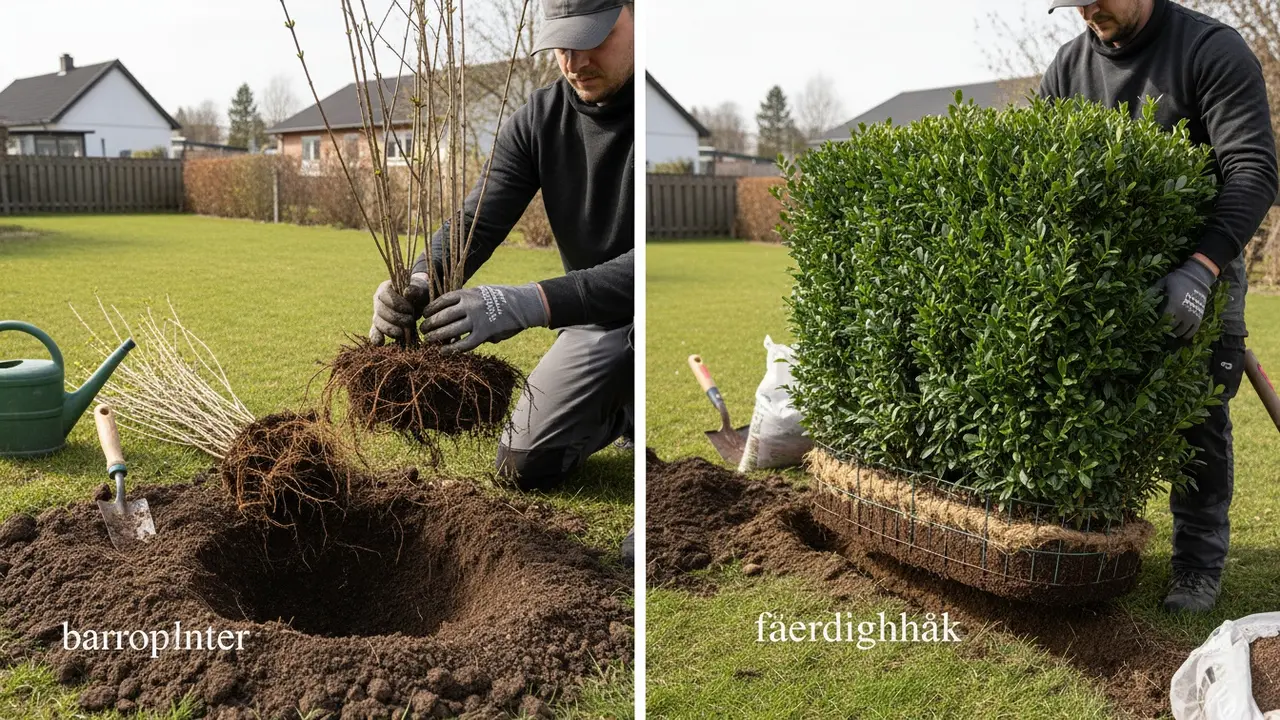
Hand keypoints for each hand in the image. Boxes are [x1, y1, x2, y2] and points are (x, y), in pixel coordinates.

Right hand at [369, 275, 431, 343]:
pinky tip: (381, 343)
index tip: (410, 309)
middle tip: (411, 321)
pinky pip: (375, 331)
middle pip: (381, 311)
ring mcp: (377, 313)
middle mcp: (378, 300)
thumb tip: (407, 292)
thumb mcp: (421, 290)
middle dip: (396, 318)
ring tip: (402, 333)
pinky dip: (376, 337)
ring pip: (378, 322)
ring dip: (390, 329)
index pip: (384, 295)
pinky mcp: (380, 325)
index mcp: (385, 288)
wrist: (419, 302)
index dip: (396, 304)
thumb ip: (416, 290)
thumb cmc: (420, 294)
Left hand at [420, 283, 548, 352]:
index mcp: (467, 293)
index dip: (431, 309)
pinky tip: (442, 351)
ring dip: (436, 336)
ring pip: (450, 330)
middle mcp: (470, 305)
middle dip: (429, 324)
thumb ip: (466, 302)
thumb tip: (449, 317)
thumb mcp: (481, 292)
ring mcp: (477, 319)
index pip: (442, 301)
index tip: (424, 315)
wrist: (523, 304)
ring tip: (428, 341)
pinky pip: (464, 343)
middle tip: (422, 330)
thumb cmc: (501, 298)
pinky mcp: (485, 333)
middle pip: (443, 316)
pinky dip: (451, 348)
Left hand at [1154, 258, 1215, 340]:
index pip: (1163, 320)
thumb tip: (1141, 299)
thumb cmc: (1177, 279)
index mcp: (1173, 304)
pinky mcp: (1199, 318)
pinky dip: (1186, 335)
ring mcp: (1192, 316)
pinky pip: (1192, 332)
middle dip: (1165, 329)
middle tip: (1160, 328)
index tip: (1153, 324)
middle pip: (1171, 328)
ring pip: (1181, 332)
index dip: (1157, 324)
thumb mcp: (1163, 283)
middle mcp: (1183, 312)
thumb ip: (1153, 292)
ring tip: (1169, 331)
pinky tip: (1180, 334)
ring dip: (1174, 333)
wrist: (1197, 277)